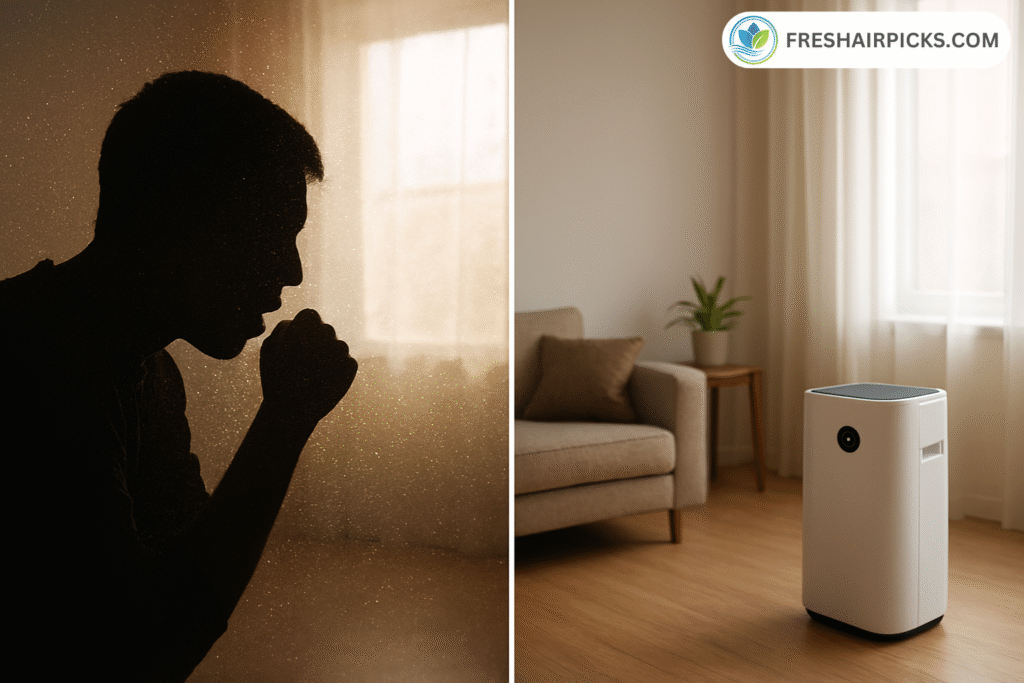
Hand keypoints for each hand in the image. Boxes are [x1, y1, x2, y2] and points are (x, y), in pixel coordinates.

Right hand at [259, 309, 357, 426]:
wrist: (291, 413)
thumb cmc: (276, 378)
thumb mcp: (270, 349)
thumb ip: (284, 328)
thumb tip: (298, 322)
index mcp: (305, 325)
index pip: (310, 316)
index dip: (303, 328)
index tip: (297, 343)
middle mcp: (326, 332)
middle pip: (325, 330)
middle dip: (316, 343)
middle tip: (304, 364)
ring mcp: (341, 349)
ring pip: (337, 346)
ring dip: (328, 358)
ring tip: (312, 376)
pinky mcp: (350, 365)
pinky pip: (345, 361)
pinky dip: (337, 371)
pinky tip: (324, 382)